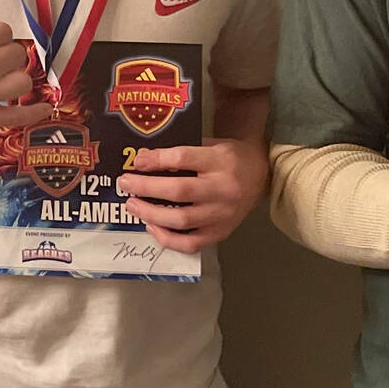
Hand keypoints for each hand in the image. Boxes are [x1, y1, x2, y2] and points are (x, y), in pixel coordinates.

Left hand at [116, 140, 268, 252]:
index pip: (183, 158)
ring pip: (182, 220)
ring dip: (151, 214)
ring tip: (133, 206)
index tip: (137, 162)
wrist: (263, 174)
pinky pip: (191, 243)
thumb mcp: (211, 144)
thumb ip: (183, 152)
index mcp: (220, 161)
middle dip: (147, 188)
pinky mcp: (221, 233)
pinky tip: (152, 227)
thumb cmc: (230, 157)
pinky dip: (168, 239)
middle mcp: (223, 189)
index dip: (157, 160)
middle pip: (179, 191)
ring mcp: (222, 215)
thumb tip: (143, 161)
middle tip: (125, 184)